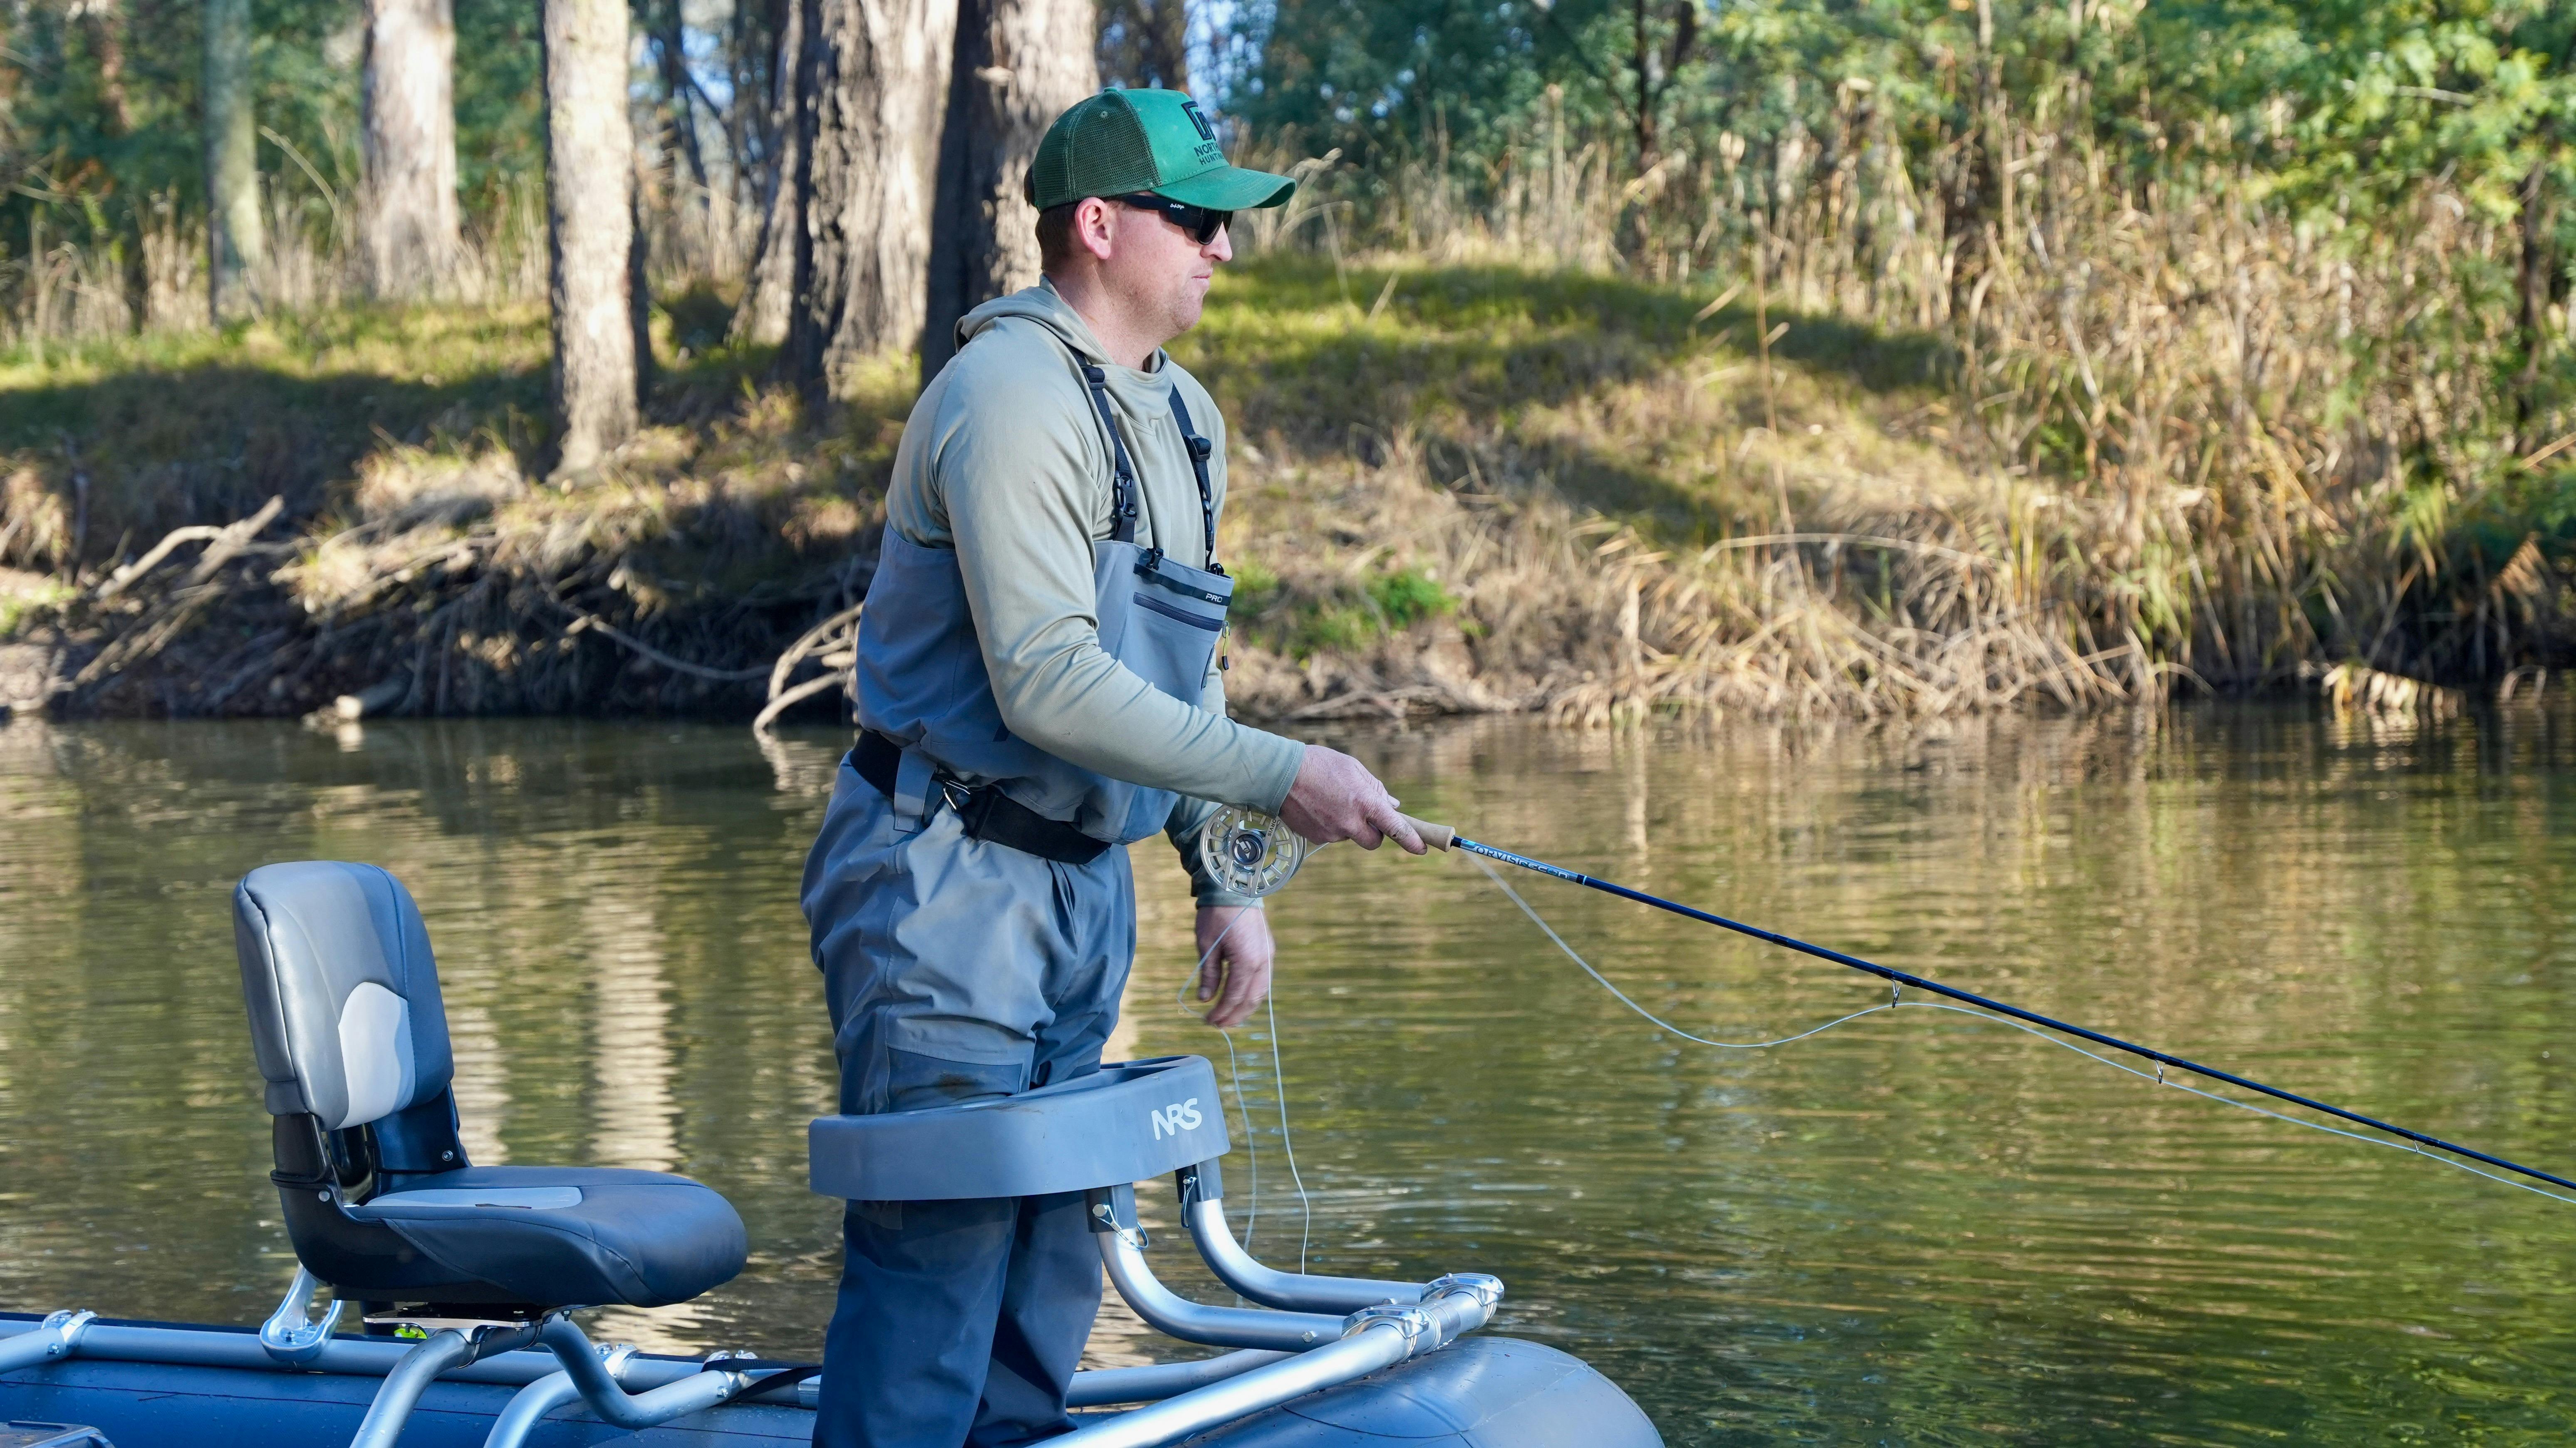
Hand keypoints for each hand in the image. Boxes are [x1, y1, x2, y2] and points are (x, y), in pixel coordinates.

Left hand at [1195, 905, 1274, 1028]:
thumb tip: (1205, 999)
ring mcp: (1268, 955)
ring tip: (1229, 1015)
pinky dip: (1252, 993)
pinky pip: (1263, 979)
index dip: (1222, 1012)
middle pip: (1251, 999)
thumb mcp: (1207, 946)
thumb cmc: (1216, 914)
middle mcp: (1263, 961)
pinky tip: (1240, 997)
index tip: (1208, 1021)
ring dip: (1245, 1007)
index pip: (1234, 997)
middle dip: (1234, 1015)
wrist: (1234, 886)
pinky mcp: (1268, 949)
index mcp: (1247, 962)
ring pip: (1261, 991)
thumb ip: (1209, 975)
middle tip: (1217, 1024)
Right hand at [1277, 746, 1425, 852]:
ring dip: (1347, 824)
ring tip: (1330, 801)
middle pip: (1373, 841)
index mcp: (1364, 802)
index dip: (1411, 839)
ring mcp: (1332, 833)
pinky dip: (1329, 825)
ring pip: (1349, 836)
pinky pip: (1331, 836)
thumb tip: (1393, 806)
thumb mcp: (1353, 768)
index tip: (1422, 849)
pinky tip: (1318, 807)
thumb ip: (1376, 788)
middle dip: (1373, 832)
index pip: (1395, 827)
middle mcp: (1350, 822)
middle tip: (1364, 815)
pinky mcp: (1316, 838)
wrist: (1279, 774)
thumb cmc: (1319, 764)